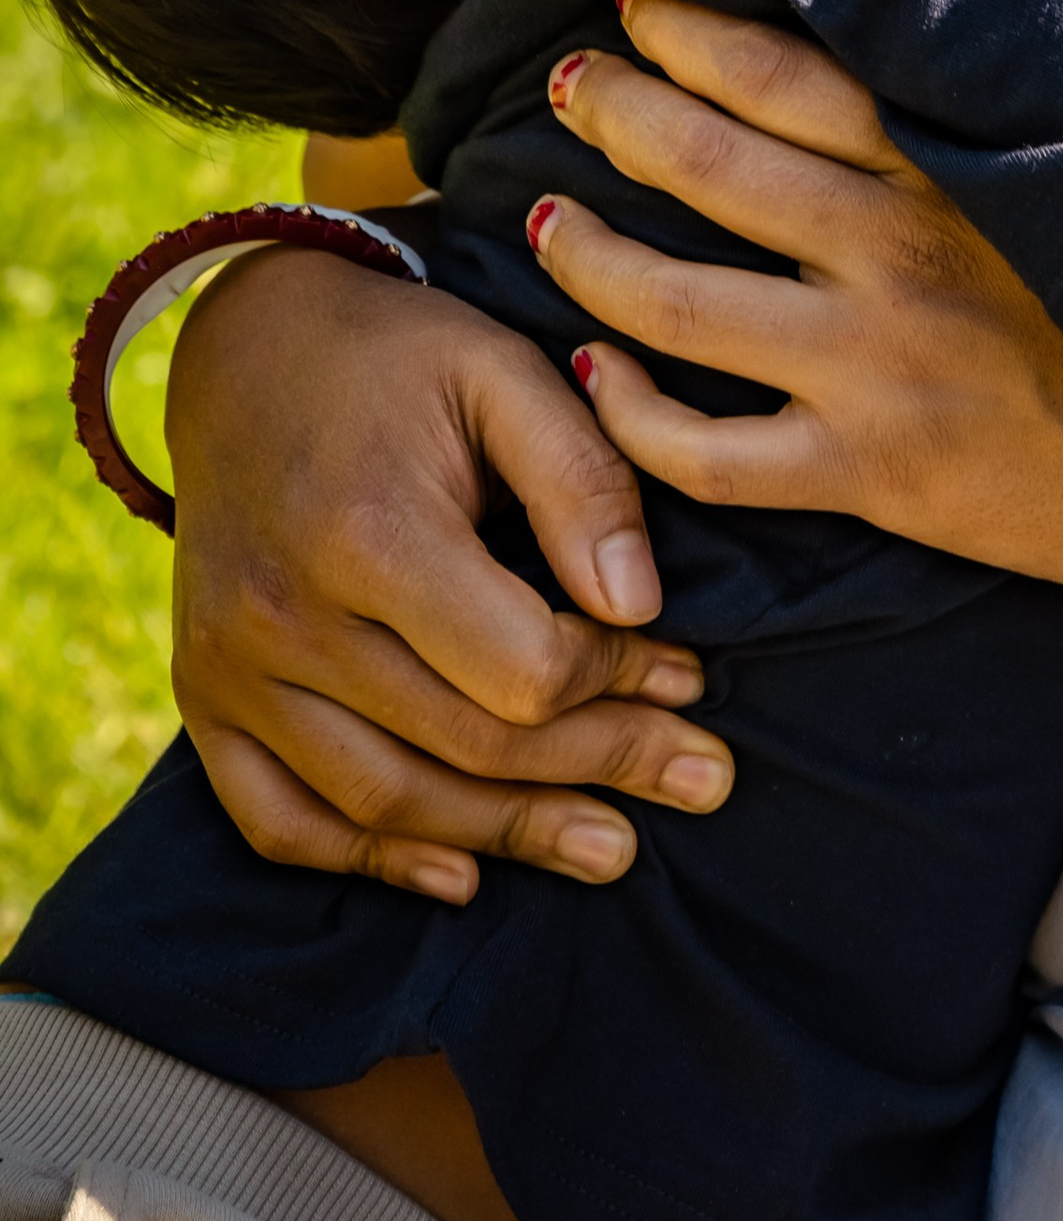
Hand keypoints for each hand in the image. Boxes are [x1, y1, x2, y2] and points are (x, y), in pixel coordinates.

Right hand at [166, 249, 735, 904]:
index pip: (520, 668)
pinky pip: (280, 821)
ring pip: (385, 800)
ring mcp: (230, 670)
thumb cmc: (399, 355)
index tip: (689, 673)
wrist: (245, 346)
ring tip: (613, 847)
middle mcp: (285, 618)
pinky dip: (371, 859)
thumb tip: (639, 606)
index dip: (618, 682)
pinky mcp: (201, 698)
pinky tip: (460, 874)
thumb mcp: (505, 371)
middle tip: (703, 781)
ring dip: (508, 835)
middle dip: (601, 768)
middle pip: (465, 743)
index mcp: (368, 533)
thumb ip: (581, 478)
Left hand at [538, 0, 1062, 595]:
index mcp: (948, 163)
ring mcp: (874, 362)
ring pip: (672, 300)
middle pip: (705, 161)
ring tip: (539, 222)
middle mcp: (898, 245)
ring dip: (583, 253)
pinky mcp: (868, 472)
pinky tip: (587, 377)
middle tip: (559, 86)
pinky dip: (624, 412)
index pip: (782, 70)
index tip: (627, 6)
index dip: (687, 30)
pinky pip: (703, 449)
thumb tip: (883, 56)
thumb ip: (971, 124)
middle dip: (611, 112)